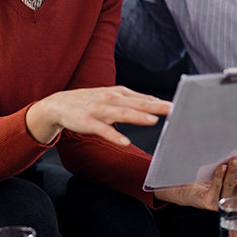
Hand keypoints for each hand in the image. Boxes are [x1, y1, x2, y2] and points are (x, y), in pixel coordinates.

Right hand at [25, 85, 170, 145]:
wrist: (58, 104)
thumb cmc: (89, 101)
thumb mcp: (111, 97)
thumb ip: (131, 101)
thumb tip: (154, 105)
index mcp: (117, 93)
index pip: (142, 98)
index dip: (159, 102)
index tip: (177, 105)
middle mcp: (110, 99)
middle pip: (136, 103)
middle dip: (155, 106)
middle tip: (172, 109)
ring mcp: (98, 110)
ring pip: (121, 113)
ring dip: (137, 117)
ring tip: (153, 121)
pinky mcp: (87, 122)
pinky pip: (102, 130)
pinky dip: (113, 136)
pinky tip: (124, 142)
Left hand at [155, 155, 236, 210]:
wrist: (181, 186)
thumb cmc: (205, 173)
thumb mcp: (224, 165)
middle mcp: (235, 198)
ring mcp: (222, 202)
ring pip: (232, 186)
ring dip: (235, 172)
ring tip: (236, 158)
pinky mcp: (208, 202)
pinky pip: (215, 189)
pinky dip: (219, 177)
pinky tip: (220, 166)